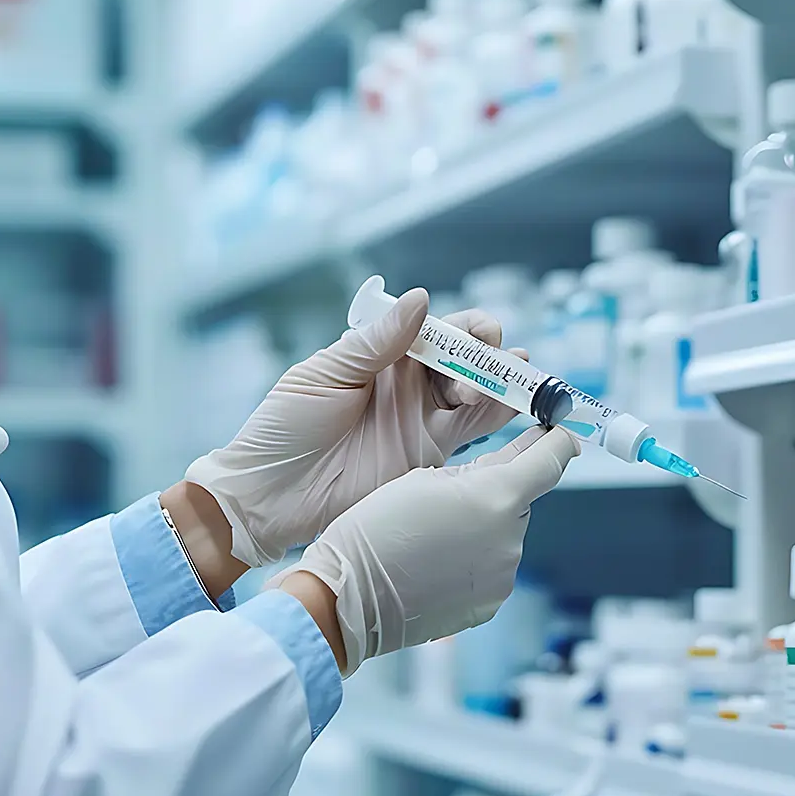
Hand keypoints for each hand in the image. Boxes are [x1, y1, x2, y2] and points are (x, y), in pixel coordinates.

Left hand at [186, 287, 518, 567]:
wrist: (272, 495)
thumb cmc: (285, 428)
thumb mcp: (324, 375)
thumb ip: (376, 343)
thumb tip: (422, 299)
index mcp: (382, 356)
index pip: (435, 331)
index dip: (464, 328)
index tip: (478, 335)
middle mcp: (408, 385)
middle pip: (464, 360)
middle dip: (488, 356)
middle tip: (495, 364)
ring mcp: (421, 420)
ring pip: (476, 393)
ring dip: (501, 382)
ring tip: (522, 378)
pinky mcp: (428, 457)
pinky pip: (473, 433)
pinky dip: (500, 419)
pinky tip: (520, 408)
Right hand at [278, 425, 578, 673]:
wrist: (350, 596)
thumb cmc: (376, 527)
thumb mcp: (425, 477)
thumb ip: (477, 469)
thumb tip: (510, 468)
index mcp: (496, 495)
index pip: (552, 458)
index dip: (560, 439)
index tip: (561, 431)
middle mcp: (511, 538)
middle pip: (519, 500)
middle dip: (493, 494)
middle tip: (448, 499)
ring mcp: (504, 575)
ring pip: (503, 535)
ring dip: (481, 530)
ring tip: (432, 539)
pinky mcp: (491, 604)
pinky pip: (491, 569)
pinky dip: (472, 563)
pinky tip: (434, 565)